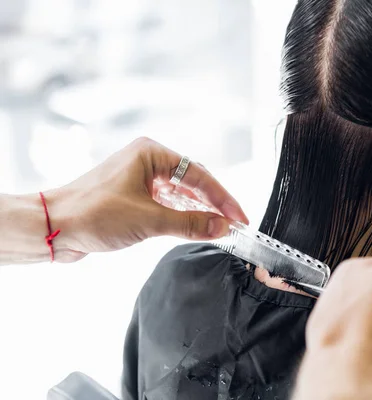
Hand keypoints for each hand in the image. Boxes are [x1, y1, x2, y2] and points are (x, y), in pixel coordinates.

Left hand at [44, 137, 248, 261]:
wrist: (53, 227)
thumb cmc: (92, 214)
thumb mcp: (148, 220)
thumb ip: (189, 224)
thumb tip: (221, 228)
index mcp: (151, 153)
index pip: (198, 175)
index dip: (222, 199)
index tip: (238, 218)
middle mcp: (147, 161)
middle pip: (192, 182)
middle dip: (213, 205)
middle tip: (233, 225)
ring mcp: (140, 179)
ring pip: (181, 194)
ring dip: (198, 212)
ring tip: (219, 229)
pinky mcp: (134, 197)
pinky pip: (167, 204)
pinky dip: (182, 217)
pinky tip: (195, 228)